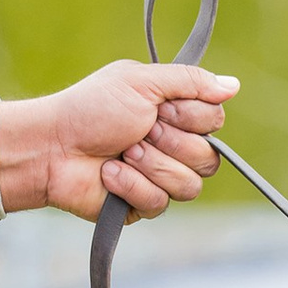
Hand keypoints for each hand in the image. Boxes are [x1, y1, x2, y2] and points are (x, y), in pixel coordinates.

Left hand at [0, 57, 238, 223]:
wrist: (52, 146)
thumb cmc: (91, 109)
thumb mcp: (142, 81)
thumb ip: (190, 82)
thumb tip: (234, 86)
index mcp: (175, 114)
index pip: (215, 122)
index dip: (191, 118)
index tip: (159, 109)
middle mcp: (173, 147)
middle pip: (210, 158)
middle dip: (170, 143)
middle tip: (137, 131)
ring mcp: (160, 178)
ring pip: (189, 185)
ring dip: (151, 165)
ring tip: (122, 153)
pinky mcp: (142, 205)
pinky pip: (160, 203)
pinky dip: (130, 185)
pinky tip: (108, 173)